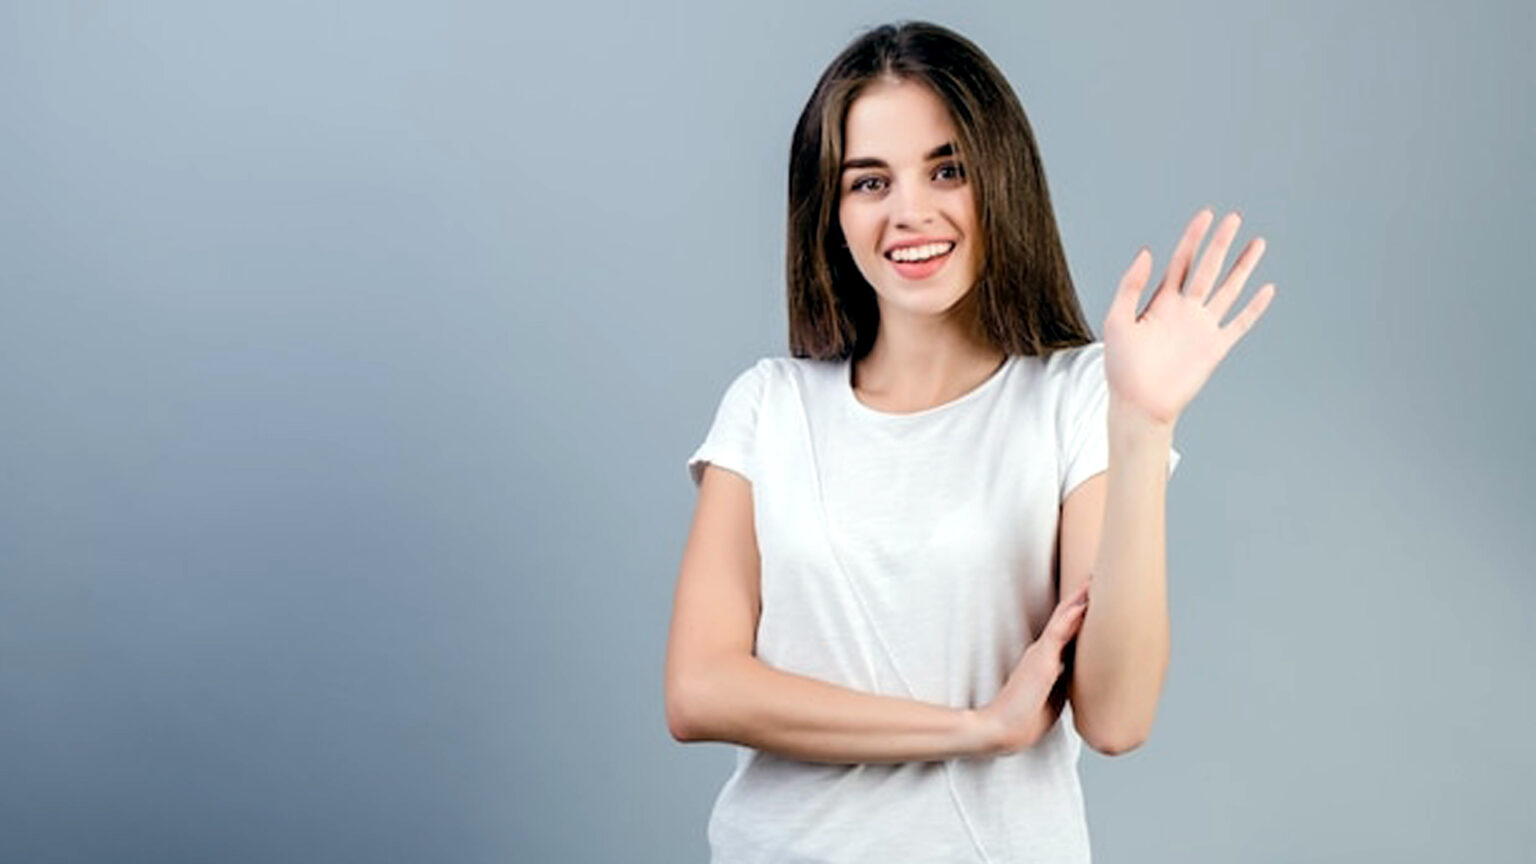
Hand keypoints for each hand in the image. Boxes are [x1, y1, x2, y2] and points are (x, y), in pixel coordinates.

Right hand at [979, 580, 1090, 754]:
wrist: (1002, 729)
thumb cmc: (1026, 718)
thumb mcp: (1053, 697)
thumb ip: (1064, 684)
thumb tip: (1083, 682)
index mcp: (1048, 660)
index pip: (1068, 631)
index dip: (1081, 614)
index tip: (1096, 599)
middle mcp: (1044, 652)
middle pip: (1067, 618)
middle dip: (1082, 598)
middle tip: (1097, 578)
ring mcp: (1042, 654)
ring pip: (1064, 619)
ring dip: (1079, 599)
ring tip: (1093, 581)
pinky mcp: (1041, 661)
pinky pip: (1059, 633)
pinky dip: (1071, 617)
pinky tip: (1083, 604)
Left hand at [1103, 208, 1276, 426]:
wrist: (1139, 403)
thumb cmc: (1122, 366)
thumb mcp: (1117, 320)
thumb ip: (1131, 285)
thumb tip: (1147, 251)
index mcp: (1161, 301)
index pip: (1181, 261)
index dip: (1193, 237)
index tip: (1205, 215)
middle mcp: (1185, 309)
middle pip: (1208, 268)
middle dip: (1221, 243)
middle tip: (1234, 218)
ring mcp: (1202, 327)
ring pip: (1228, 289)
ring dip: (1243, 267)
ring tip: (1257, 243)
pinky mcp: (1215, 347)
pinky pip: (1240, 323)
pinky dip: (1254, 307)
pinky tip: (1267, 289)